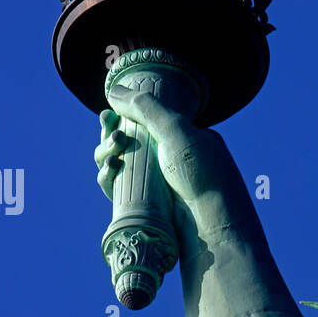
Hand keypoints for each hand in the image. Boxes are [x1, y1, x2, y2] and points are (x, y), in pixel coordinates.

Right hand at [94, 84, 228, 235]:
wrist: (212, 224)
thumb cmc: (202, 174)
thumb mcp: (176, 130)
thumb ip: (146, 107)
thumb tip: (113, 91)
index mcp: (182, 138)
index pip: (144, 121)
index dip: (121, 117)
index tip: (108, 115)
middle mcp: (168, 159)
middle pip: (126, 142)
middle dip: (110, 137)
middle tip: (113, 138)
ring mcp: (156, 184)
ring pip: (118, 164)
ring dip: (105, 155)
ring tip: (111, 157)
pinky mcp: (145, 207)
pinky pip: (118, 189)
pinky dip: (107, 178)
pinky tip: (109, 172)